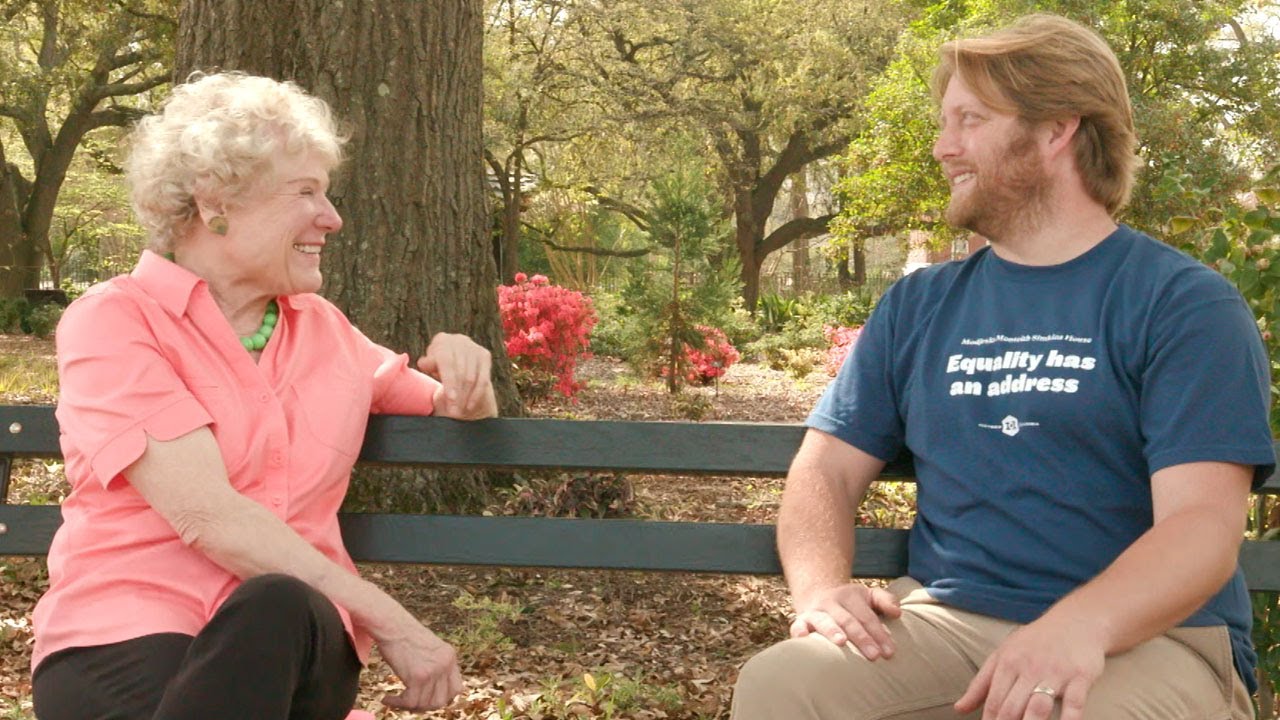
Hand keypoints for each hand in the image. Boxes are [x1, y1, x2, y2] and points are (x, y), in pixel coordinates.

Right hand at [377, 619, 463, 710]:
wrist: (390, 623)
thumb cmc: (402, 635)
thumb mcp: (427, 649)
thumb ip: (434, 665)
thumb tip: (430, 691)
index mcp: (450, 656)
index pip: (456, 689)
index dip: (443, 698)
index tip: (427, 699)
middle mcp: (446, 664)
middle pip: (442, 701)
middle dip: (425, 706)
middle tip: (409, 702)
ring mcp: (434, 670)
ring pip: (425, 704)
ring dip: (409, 706)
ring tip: (396, 700)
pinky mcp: (419, 676)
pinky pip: (410, 702)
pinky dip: (397, 704)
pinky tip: (386, 699)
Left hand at [418, 333, 497, 419]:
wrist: (453, 362)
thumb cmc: (436, 367)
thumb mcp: (429, 366)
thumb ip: (427, 364)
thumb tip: (425, 362)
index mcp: (442, 340)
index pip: (447, 362)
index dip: (449, 381)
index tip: (450, 399)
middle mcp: (459, 340)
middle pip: (461, 371)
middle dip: (458, 394)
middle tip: (453, 412)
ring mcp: (473, 347)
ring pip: (472, 377)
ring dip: (466, 397)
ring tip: (459, 412)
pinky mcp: (484, 355)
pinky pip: (483, 379)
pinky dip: (476, 395)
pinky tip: (470, 406)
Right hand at [790, 583, 900, 659]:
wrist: (818, 595)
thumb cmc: (851, 604)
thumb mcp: (868, 596)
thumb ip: (885, 600)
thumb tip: (897, 613)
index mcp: (850, 596)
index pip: (867, 617)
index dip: (879, 634)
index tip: (889, 652)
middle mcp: (832, 602)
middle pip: (848, 620)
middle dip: (862, 638)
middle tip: (874, 656)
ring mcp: (815, 611)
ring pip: (824, 621)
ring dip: (832, 630)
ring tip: (842, 642)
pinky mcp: (801, 621)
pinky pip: (798, 625)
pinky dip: (799, 631)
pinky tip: (804, 639)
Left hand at [954, 616, 1104, 719]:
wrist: (1076, 620)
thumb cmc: (1036, 642)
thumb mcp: (1004, 655)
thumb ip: (981, 684)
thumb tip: (960, 708)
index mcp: (1007, 663)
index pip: (993, 701)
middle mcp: (1029, 668)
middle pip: (1012, 707)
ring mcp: (1055, 672)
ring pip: (1038, 707)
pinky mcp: (1080, 676)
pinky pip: (1074, 703)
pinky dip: (1069, 719)